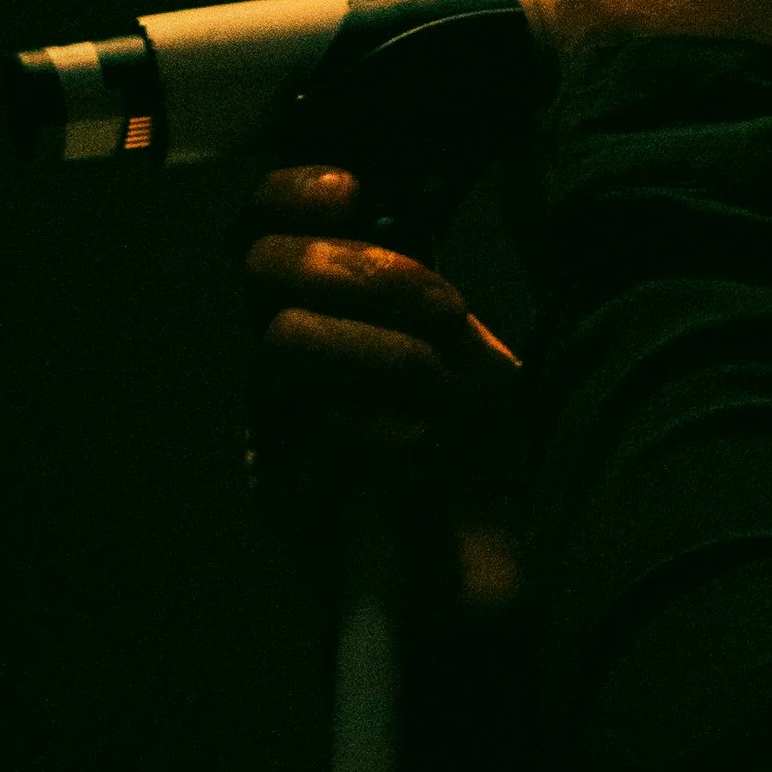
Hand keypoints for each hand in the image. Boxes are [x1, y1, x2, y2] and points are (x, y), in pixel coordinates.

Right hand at [245, 167, 525, 605]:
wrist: (511, 582)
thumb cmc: (498, 467)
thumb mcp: (488, 359)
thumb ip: (442, 293)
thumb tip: (435, 203)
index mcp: (330, 317)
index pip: (266, 227)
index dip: (293, 193)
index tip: (356, 189)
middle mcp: (288, 365)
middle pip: (261, 268)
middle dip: (365, 272)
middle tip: (446, 313)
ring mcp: (276, 430)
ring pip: (281, 342)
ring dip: (382, 354)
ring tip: (442, 398)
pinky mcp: (283, 499)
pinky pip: (313, 432)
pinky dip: (382, 431)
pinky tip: (420, 457)